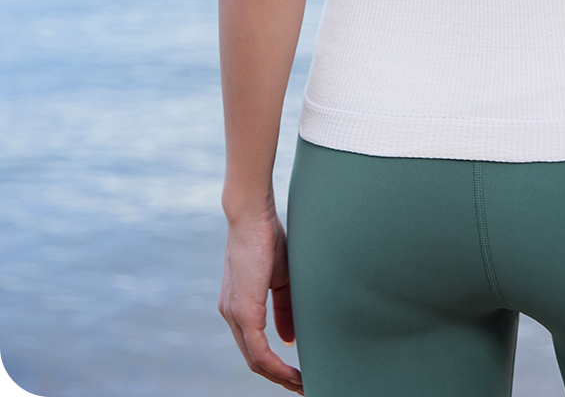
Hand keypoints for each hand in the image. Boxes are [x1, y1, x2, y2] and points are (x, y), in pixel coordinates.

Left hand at [219, 207, 302, 392]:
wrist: (252, 214)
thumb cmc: (267, 237)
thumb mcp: (280, 278)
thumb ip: (284, 309)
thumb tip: (288, 340)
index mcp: (239, 306)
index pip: (255, 347)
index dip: (276, 365)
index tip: (298, 374)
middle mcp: (232, 315)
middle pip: (254, 361)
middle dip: (280, 378)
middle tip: (304, 387)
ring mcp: (235, 315)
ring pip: (255, 361)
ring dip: (280, 377)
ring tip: (303, 385)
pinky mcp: (243, 311)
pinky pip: (258, 351)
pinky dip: (276, 366)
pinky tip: (292, 372)